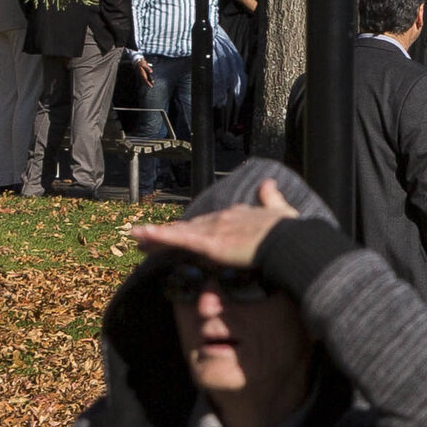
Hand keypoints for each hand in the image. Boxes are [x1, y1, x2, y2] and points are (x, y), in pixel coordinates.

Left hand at [131, 175, 294, 271]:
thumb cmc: (290, 232)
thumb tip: (268, 182)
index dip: (194, 226)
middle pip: (190, 226)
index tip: (183, 230)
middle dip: (169, 232)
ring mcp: (214, 229)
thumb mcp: (283, 211)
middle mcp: (223, 218)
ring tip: (136, 237)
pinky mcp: (207, 243)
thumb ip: (272, 198)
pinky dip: (156, 236)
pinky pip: (176, 239)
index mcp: (239, 214)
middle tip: (148, 237)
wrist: (291, 242)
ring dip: (155, 235)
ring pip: (179, 232)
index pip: (211, 220)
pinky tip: (139, 235)